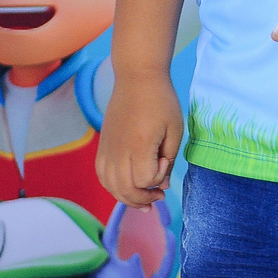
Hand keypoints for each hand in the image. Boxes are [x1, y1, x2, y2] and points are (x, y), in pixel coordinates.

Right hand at [97, 70, 183, 206]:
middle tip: (159, 196)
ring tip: (143, 200)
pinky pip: (102, 175)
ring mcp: (108, 149)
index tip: (165, 161)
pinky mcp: (103, 145)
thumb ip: (170, 159)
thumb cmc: (161, 101)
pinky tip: (125, 187)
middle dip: (144, 199)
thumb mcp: (175, 130)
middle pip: (126, 189)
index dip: (157, 179)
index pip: (144, 180)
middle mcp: (119, 150)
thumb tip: (163, 185)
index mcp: (140, 145)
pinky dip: (113, 186)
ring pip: (111, 186)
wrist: (137, 78)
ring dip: (127, 198)